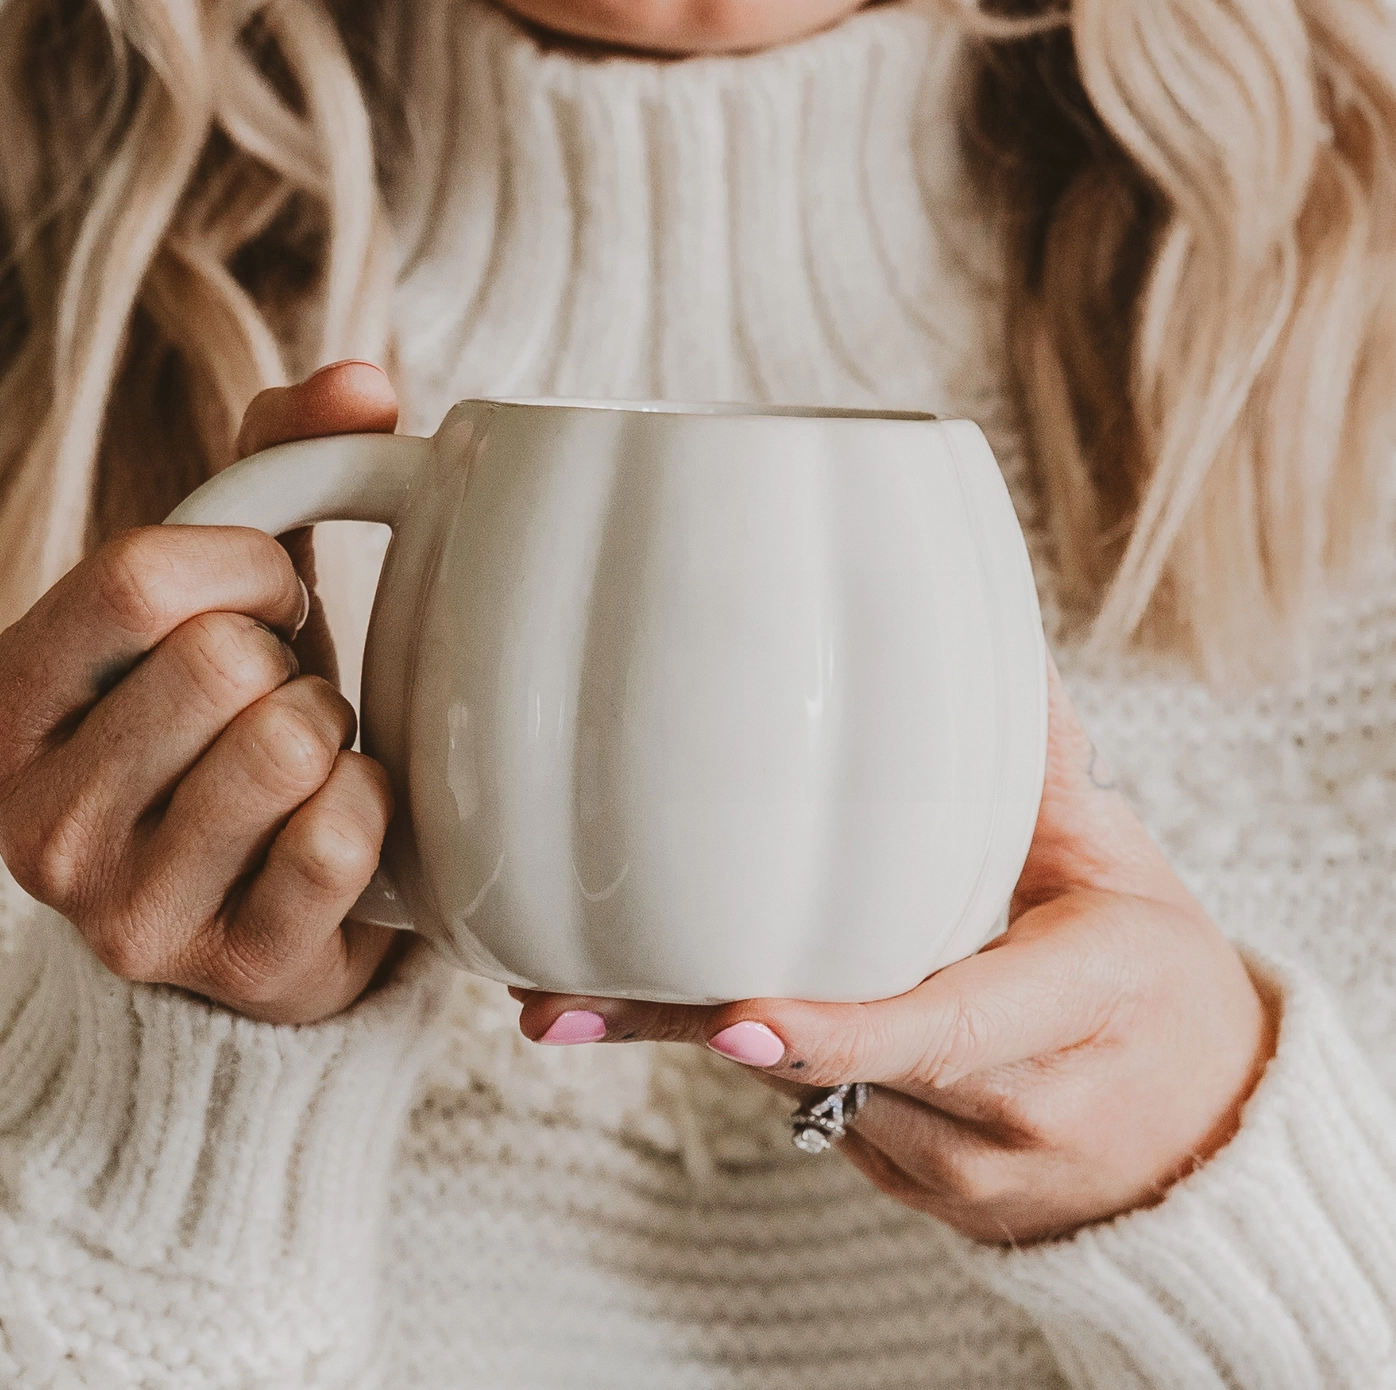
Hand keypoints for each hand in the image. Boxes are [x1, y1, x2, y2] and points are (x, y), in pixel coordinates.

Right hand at [0, 362, 403, 1024]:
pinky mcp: (232, 968)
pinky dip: (373, 809)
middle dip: (292, 664)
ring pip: (288, 746)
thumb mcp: (223, 598)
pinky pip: (341, 837)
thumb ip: (275, 469)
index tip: (268, 599)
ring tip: (309, 764)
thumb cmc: (230, 730)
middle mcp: (38, 821)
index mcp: (10, 704)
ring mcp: (127, 912)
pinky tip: (345, 824)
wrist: (250, 912)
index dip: (245, 567)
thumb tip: (362, 380)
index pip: (140, 576)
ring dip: (333, 735)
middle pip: (224, 664)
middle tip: (287, 699)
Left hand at [514, 655, 1279, 1243]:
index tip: (735, 1017)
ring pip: (812, 1099)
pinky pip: (826, 1122)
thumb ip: (1047, 774)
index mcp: (1081, 1011)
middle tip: (563, 1003)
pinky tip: (706, 1016)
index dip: (839, 1029)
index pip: (949, 1028)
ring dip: (720, 1037)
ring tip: (587, 997)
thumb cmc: (1157, 986)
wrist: (1201, 1143)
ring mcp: (967, 1174)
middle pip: (841, 1070)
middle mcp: (1018, 1112)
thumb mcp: (1123, 870)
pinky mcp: (926, 1198)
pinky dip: (770, 1063)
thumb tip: (994, 654)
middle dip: (704, 1031)